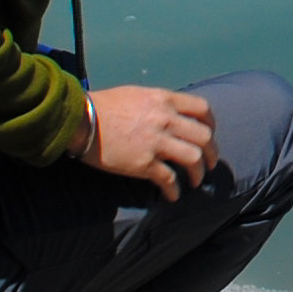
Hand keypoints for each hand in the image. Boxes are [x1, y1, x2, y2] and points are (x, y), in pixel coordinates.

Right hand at [80, 85, 218, 197]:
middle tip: (210, 163)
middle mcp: (166, 119)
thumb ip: (159, 104)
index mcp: (164, 100)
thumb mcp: (137, 95)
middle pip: (204, 136)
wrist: (80, 121)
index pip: (202, 109)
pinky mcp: (144, 164)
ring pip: (193, 158)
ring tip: (196, 181)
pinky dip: (174, 190)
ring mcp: (156, 142)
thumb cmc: (104, 106)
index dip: (211, 124)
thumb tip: (172, 116)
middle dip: (212, 152)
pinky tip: (173, 196)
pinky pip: (169, 180)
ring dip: (199, 172)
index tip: (210, 134)